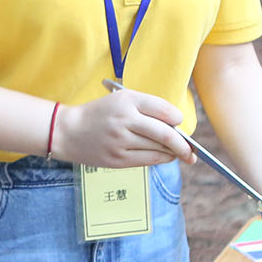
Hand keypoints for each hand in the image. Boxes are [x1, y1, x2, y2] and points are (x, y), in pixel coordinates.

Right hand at [53, 91, 196, 168]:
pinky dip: (161, 160)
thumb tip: (177, 125)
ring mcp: (120, 141)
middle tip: (192, 150)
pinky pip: (147, 161)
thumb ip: (147, 107)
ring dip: (173, 153)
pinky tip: (166, 158)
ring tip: (180, 154)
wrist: (68, 131)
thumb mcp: (121, 100)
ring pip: (158, 149)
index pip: (162, 109)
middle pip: (165, 134)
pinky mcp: (117, 159)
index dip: (177, 118)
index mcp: (126, 100)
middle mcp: (124, 120)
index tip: (180, 122)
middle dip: (183, 144)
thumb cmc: (100, 114)